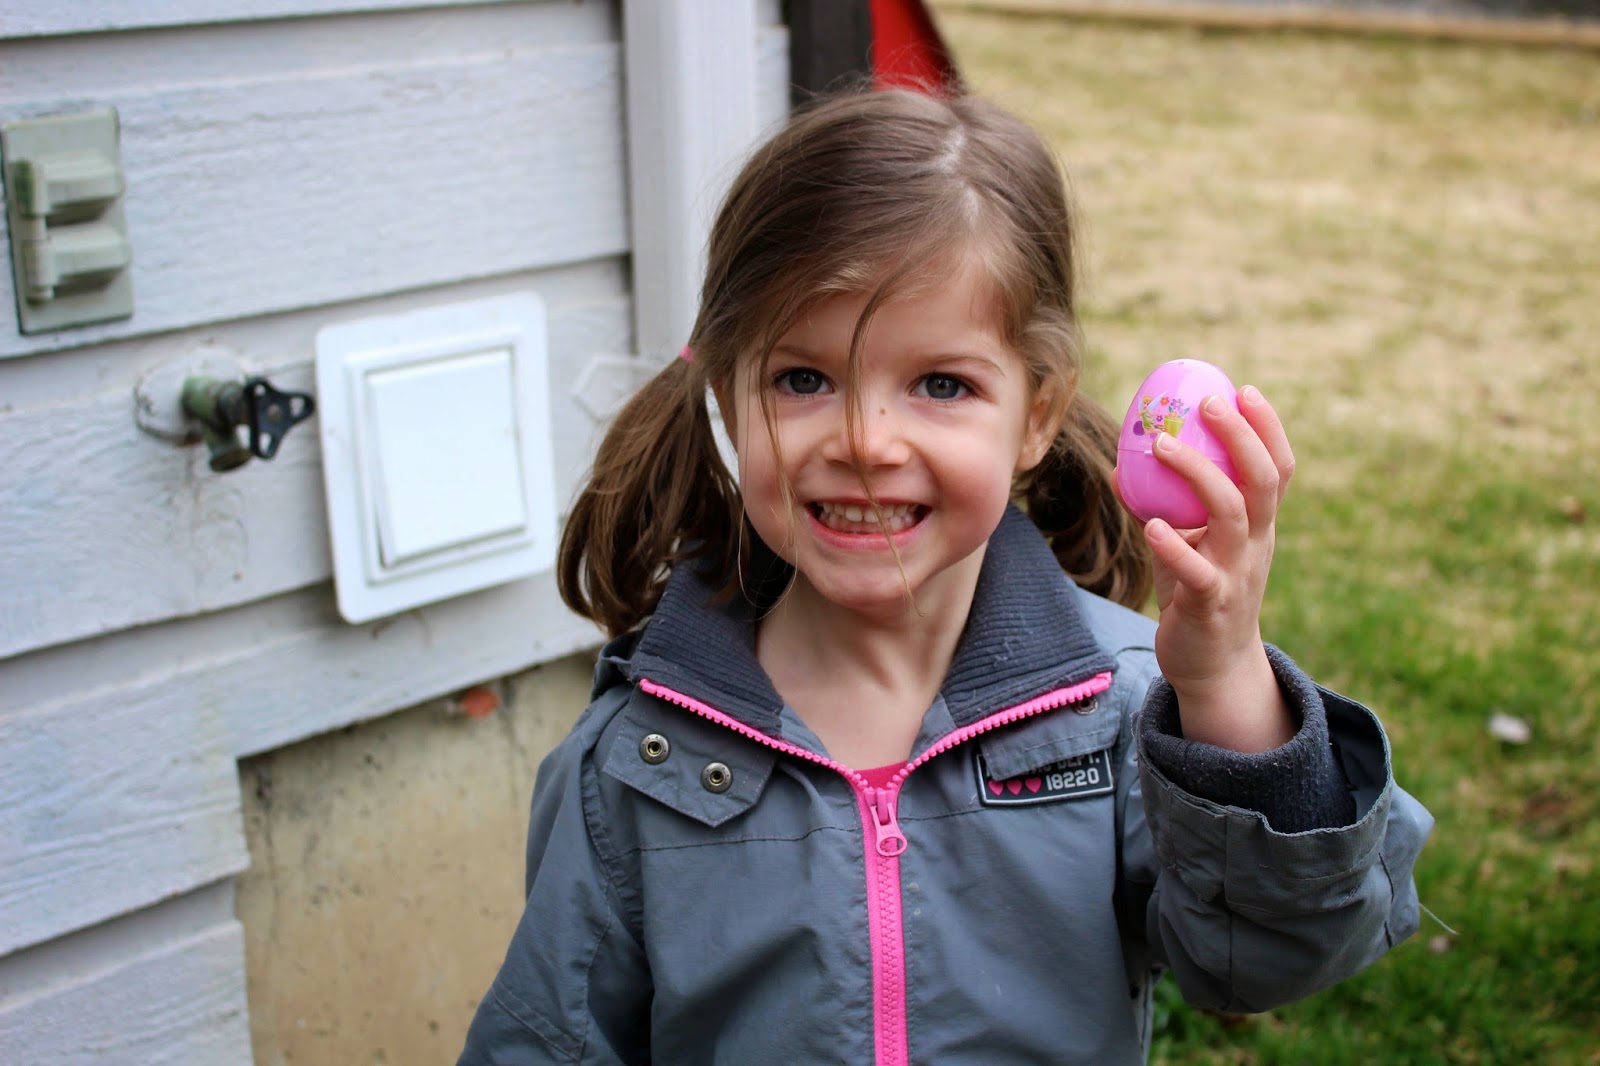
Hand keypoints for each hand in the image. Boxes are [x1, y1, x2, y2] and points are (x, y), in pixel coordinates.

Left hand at [1118, 385, 1296, 751]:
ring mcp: (1236, 574)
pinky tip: (1151, 525)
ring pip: (1231, 516)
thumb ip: (1164, 506)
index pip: (1277, 468)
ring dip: (1197, 475)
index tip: (1243, 390)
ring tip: (1162, 446)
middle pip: (1263, 482)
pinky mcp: (1211, 606)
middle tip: (1207, 405)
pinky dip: (1174, 546)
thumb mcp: (1187, 544)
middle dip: (1240, 437)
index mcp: (1259, 525)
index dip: (1267, 428)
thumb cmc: (1197, 593)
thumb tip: (1124, 465)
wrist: (1212, 665)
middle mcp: (1256, 544)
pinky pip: (1196, 572)